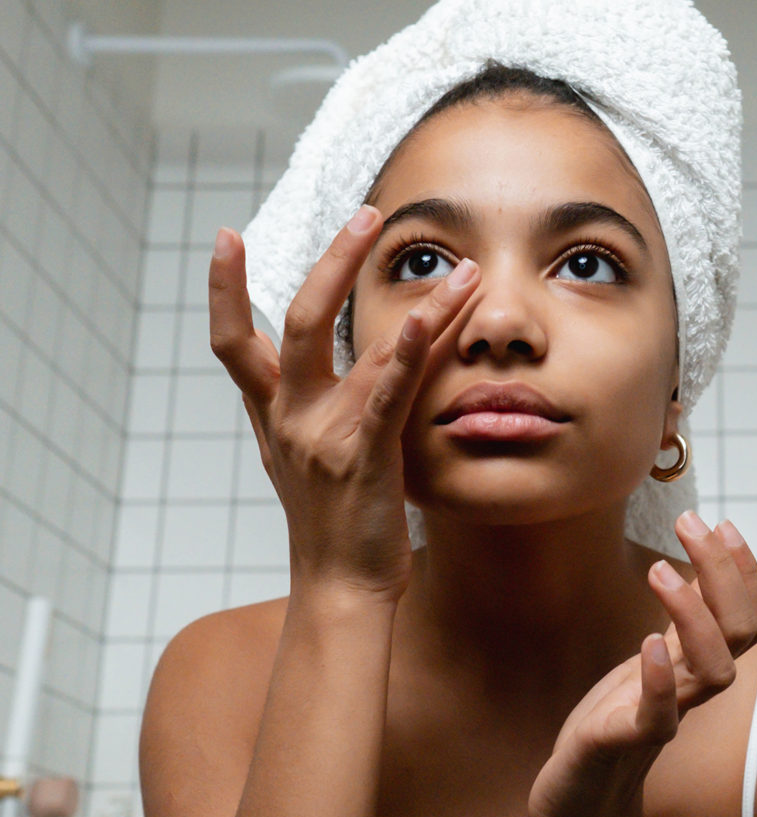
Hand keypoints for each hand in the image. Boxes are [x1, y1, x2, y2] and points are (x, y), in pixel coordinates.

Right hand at [208, 208, 478, 597]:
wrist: (339, 588)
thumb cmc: (332, 525)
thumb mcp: (306, 460)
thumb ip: (308, 410)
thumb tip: (316, 372)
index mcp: (274, 417)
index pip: (233, 343)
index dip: (222, 289)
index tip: (225, 237)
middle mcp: (290, 419)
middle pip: (296, 322)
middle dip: (330, 263)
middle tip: (366, 215)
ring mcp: (324, 437)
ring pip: (360, 350)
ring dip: (419, 304)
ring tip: (461, 266)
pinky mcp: (364, 457)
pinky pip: (386, 395)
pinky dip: (406, 353)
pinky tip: (431, 317)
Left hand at [528, 513, 756, 816]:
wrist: (576, 801)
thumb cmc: (612, 725)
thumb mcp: (647, 664)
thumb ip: (676, 629)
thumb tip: (696, 572)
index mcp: (692, 667)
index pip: (745, 618)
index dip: (744, 572)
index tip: (723, 523)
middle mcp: (688, 690)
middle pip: (740, 633)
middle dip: (726, 572)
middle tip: (691, 521)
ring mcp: (661, 717)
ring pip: (713, 673)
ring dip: (693, 616)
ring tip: (660, 571)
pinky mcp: (623, 744)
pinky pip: (658, 719)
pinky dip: (659, 682)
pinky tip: (649, 645)